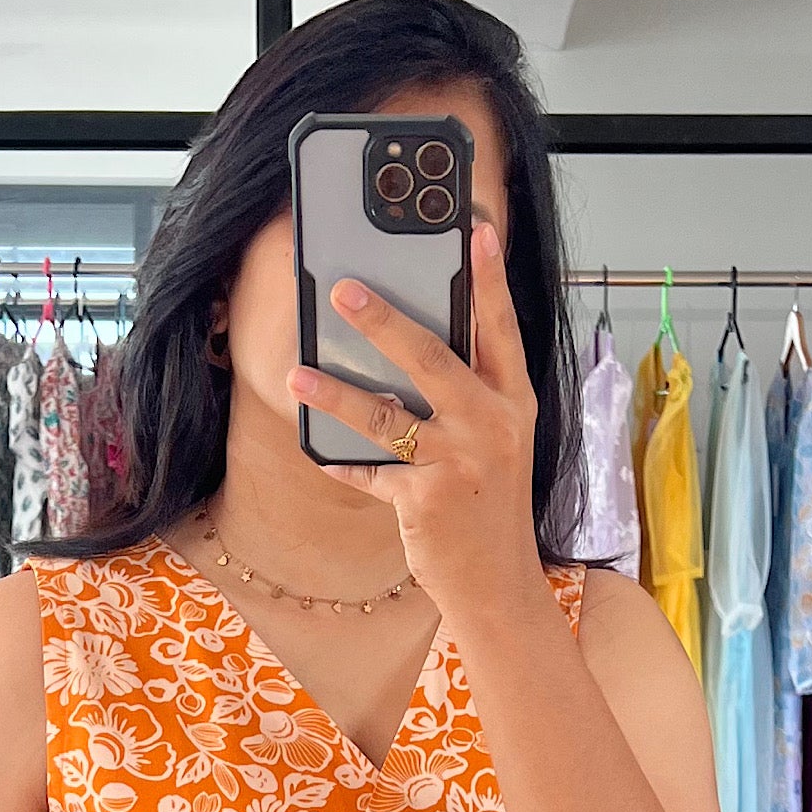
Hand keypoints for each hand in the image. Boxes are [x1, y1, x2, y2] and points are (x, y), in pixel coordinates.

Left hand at [286, 221, 546, 627]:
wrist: (498, 582)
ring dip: (335, 394)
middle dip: (383, 320)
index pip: (501, 328)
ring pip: (385, 415)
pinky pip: (369, 471)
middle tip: (343, 291)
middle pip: (430, 357)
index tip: (474, 230)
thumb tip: (412, 347)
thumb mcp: (498, 442)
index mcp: (513, 401)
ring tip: (298, 375)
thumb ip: (470, 395)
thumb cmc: (491, 503)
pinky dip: (340, 463)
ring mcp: (458, 462)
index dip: (489, 278)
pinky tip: (315, 449)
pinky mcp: (424, 499)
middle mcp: (491, 425)